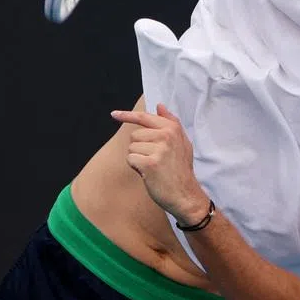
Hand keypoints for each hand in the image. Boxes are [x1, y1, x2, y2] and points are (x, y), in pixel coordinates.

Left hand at [110, 103, 210, 225]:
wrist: (185, 194)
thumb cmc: (180, 169)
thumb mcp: (182, 142)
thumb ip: (170, 122)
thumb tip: (159, 106)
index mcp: (172, 128)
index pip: (144, 117)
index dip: (127, 115)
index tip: (114, 114)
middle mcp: (166, 136)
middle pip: (134, 135)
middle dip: (140, 148)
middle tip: (155, 159)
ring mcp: (159, 149)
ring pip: (131, 147)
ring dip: (138, 158)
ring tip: (153, 167)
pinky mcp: (150, 163)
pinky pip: (130, 159)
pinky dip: (136, 167)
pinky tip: (149, 173)